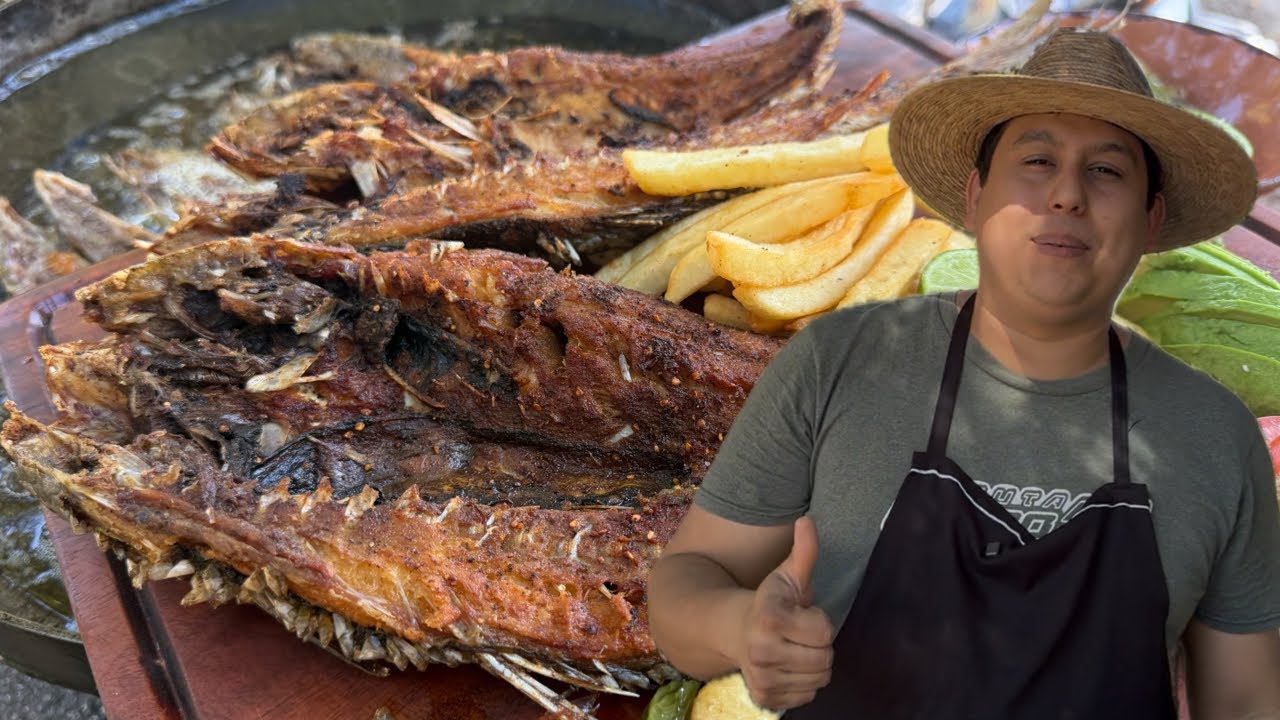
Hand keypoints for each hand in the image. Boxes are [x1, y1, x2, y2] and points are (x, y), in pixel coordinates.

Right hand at [738, 516, 834, 710]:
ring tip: (794, 649)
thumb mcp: (788, 575)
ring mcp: (762, 679)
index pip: (824, 632)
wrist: (734, 631)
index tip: (801, 615)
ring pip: (819, 680)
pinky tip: (788, 666)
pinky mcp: (765, 699)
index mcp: (769, 618)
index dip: (818, 622)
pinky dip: (804, 683)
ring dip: (813, 665)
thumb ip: (804, 551)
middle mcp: (761, 651)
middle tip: (799, 635)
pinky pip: (808, 696)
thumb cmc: (771, 601)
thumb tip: (808, 520)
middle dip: (818, 645)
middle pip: (825, 659)